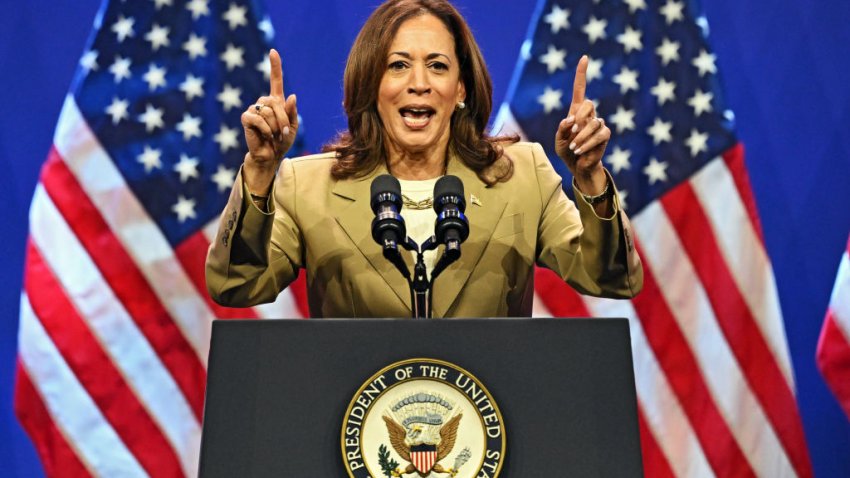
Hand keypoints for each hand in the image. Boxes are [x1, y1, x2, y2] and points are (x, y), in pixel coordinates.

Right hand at [240, 49, 298, 192]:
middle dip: (283, 119)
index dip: (275, 66)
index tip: (273, 51)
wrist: (270, 156)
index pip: (276, 80)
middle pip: (275, 102)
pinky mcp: (246, 118)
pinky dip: (266, 130)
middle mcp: (264, 103)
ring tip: (274, 136)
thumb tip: (292, 96)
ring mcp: (253, 109)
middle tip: (283, 133)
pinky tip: (265, 136)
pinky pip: (258, 119)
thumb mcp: (292, 127)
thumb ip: (292, 113)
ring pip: (268, 112)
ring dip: (275, 126)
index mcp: (276, 102)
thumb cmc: (282, 141)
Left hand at [555, 55, 609, 193]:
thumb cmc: (567, 151)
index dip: (582, 73)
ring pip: (594, 122)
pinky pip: (599, 134)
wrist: (577, 165)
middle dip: (579, 117)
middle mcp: (589, 114)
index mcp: (576, 111)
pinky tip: (580, 150)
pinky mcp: (605, 134)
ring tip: (574, 147)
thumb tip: (571, 119)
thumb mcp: (558, 141)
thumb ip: (561, 129)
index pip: (580, 88)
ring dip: (581, 136)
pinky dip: (588, 143)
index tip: (584, 57)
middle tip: (573, 132)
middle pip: (588, 103)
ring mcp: (599, 123)